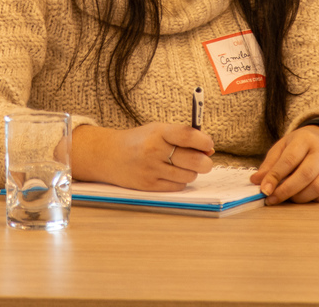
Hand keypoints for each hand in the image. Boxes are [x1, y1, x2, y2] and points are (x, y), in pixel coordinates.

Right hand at [72, 123, 213, 190]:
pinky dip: (180, 181)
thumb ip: (183, 138)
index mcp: (158, 132)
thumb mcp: (159, 131)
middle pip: (193, 160)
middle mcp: (154, 151)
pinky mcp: (148, 185)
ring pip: (188, 176)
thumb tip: (209, 150)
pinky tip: (172, 174)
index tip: (209, 144)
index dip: (204, 140)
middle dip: (205, 162)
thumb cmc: (141, 141)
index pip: (188, 135)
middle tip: (205, 161)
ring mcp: (151, 169)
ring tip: (183, 166)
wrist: (109, 155)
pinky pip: (177, 186)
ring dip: (191, 172)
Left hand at [249, 125, 318, 204]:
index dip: (275, 176)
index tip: (264, 190)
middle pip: (305, 175)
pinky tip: (306, 197)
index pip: (289, 160)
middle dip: (286, 191)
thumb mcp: (282, 148)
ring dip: (300, 197)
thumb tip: (256, 181)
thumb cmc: (298, 147)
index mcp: (304, 139)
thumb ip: (269, 164)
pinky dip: (317, 200)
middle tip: (272, 199)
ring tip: (289, 198)